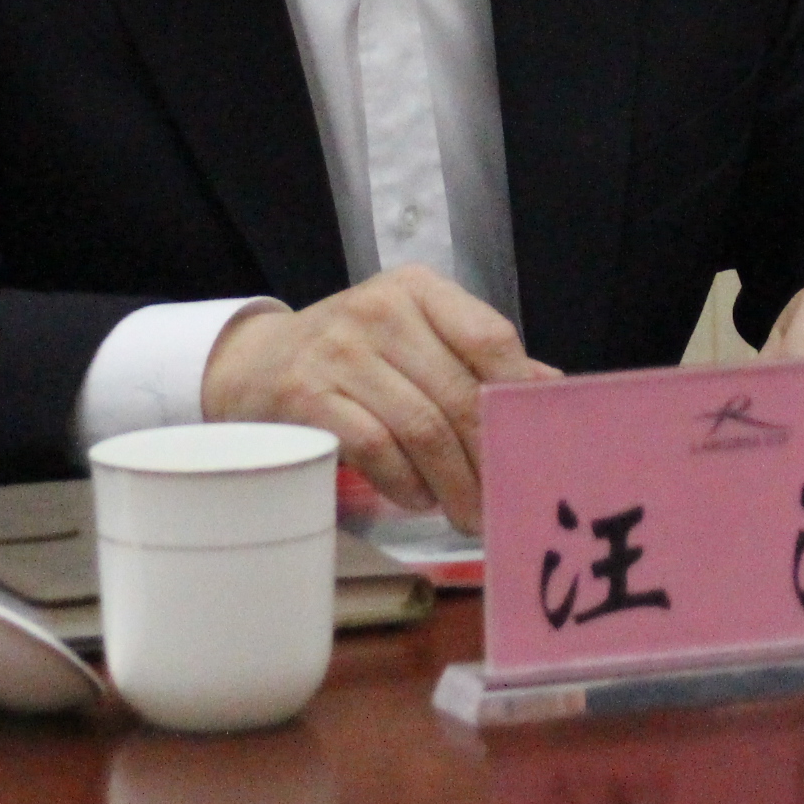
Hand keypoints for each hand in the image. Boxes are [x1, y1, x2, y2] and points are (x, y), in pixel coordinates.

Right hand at [199, 264, 558, 532]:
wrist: (253, 364)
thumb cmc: (353, 354)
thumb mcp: (414, 336)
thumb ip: (476, 359)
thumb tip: (550, 391)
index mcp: (419, 290)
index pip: (489, 336)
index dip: (518, 393)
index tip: (534, 442)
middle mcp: (381, 311)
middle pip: (459, 392)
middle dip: (489, 457)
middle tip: (505, 501)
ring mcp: (340, 351)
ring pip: (421, 427)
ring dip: (453, 481)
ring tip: (467, 513)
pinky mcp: (306, 395)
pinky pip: (375, 447)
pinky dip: (406, 482)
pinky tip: (419, 498)